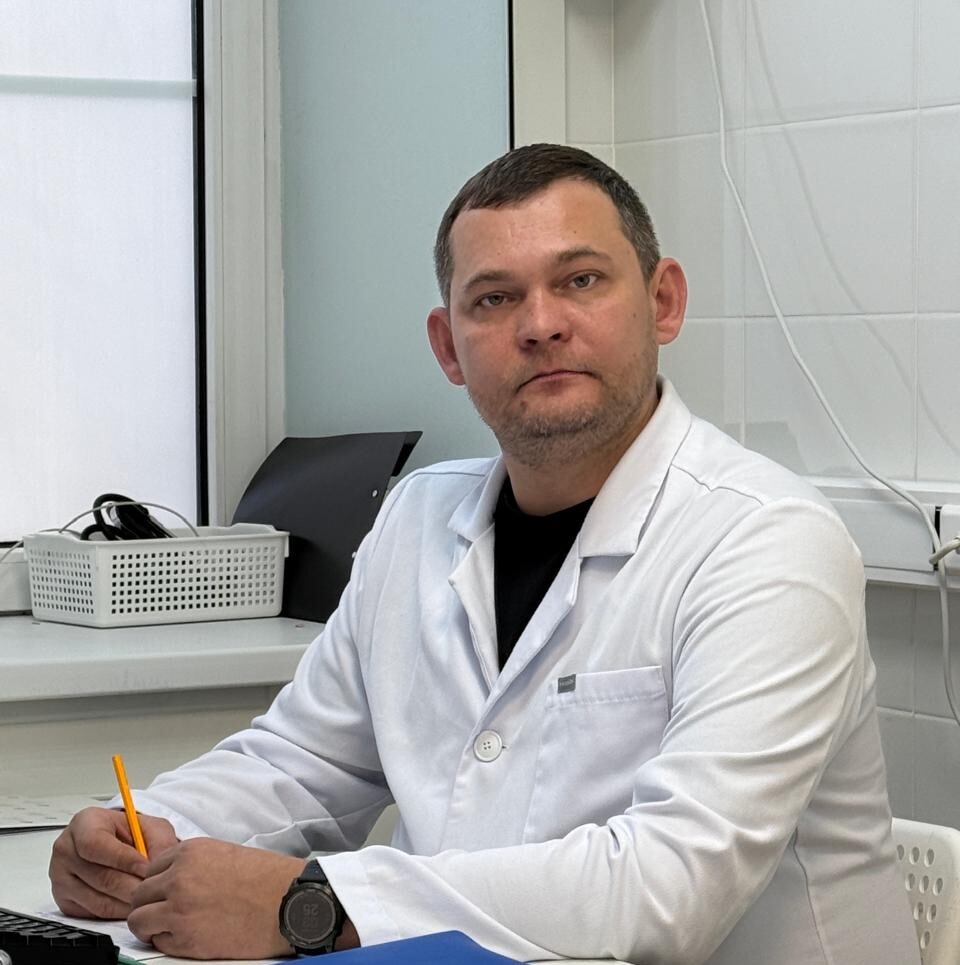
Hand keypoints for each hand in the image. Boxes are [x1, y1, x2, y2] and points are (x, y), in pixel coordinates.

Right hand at [49, 807, 178, 919]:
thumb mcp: (150, 826)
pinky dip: (117, 912)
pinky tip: (132, 905)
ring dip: (127, 902)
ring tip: (147, 898)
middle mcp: (67, 850)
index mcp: (84, 823)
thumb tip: (160, 865)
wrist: (119, 844)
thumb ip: (158, 842)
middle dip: (132, 886)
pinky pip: (94, 914)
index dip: (123, 859)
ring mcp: (61, 878)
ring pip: (98, 900)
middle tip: (153, 889)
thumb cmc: (131, 833)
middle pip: (99, 877)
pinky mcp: (65, 901)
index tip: (146, 867)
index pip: (95, 844)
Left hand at [127, 838, 306, 959]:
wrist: (288, 901)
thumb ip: (194, 864)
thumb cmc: (266, 878)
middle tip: (167, 913)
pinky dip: (167, 942)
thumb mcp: (224, 855)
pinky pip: (157, 942)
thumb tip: (173, 879)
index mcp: (190, 853)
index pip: (151, 868)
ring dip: (151, 925)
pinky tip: (189, 937)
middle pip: (139, 894)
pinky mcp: (184, 939)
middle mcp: (178, 877)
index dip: (159, 883)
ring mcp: (178, 909)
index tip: (168, 893)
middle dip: (150, 904)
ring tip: (173, 928)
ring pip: (138, 919)